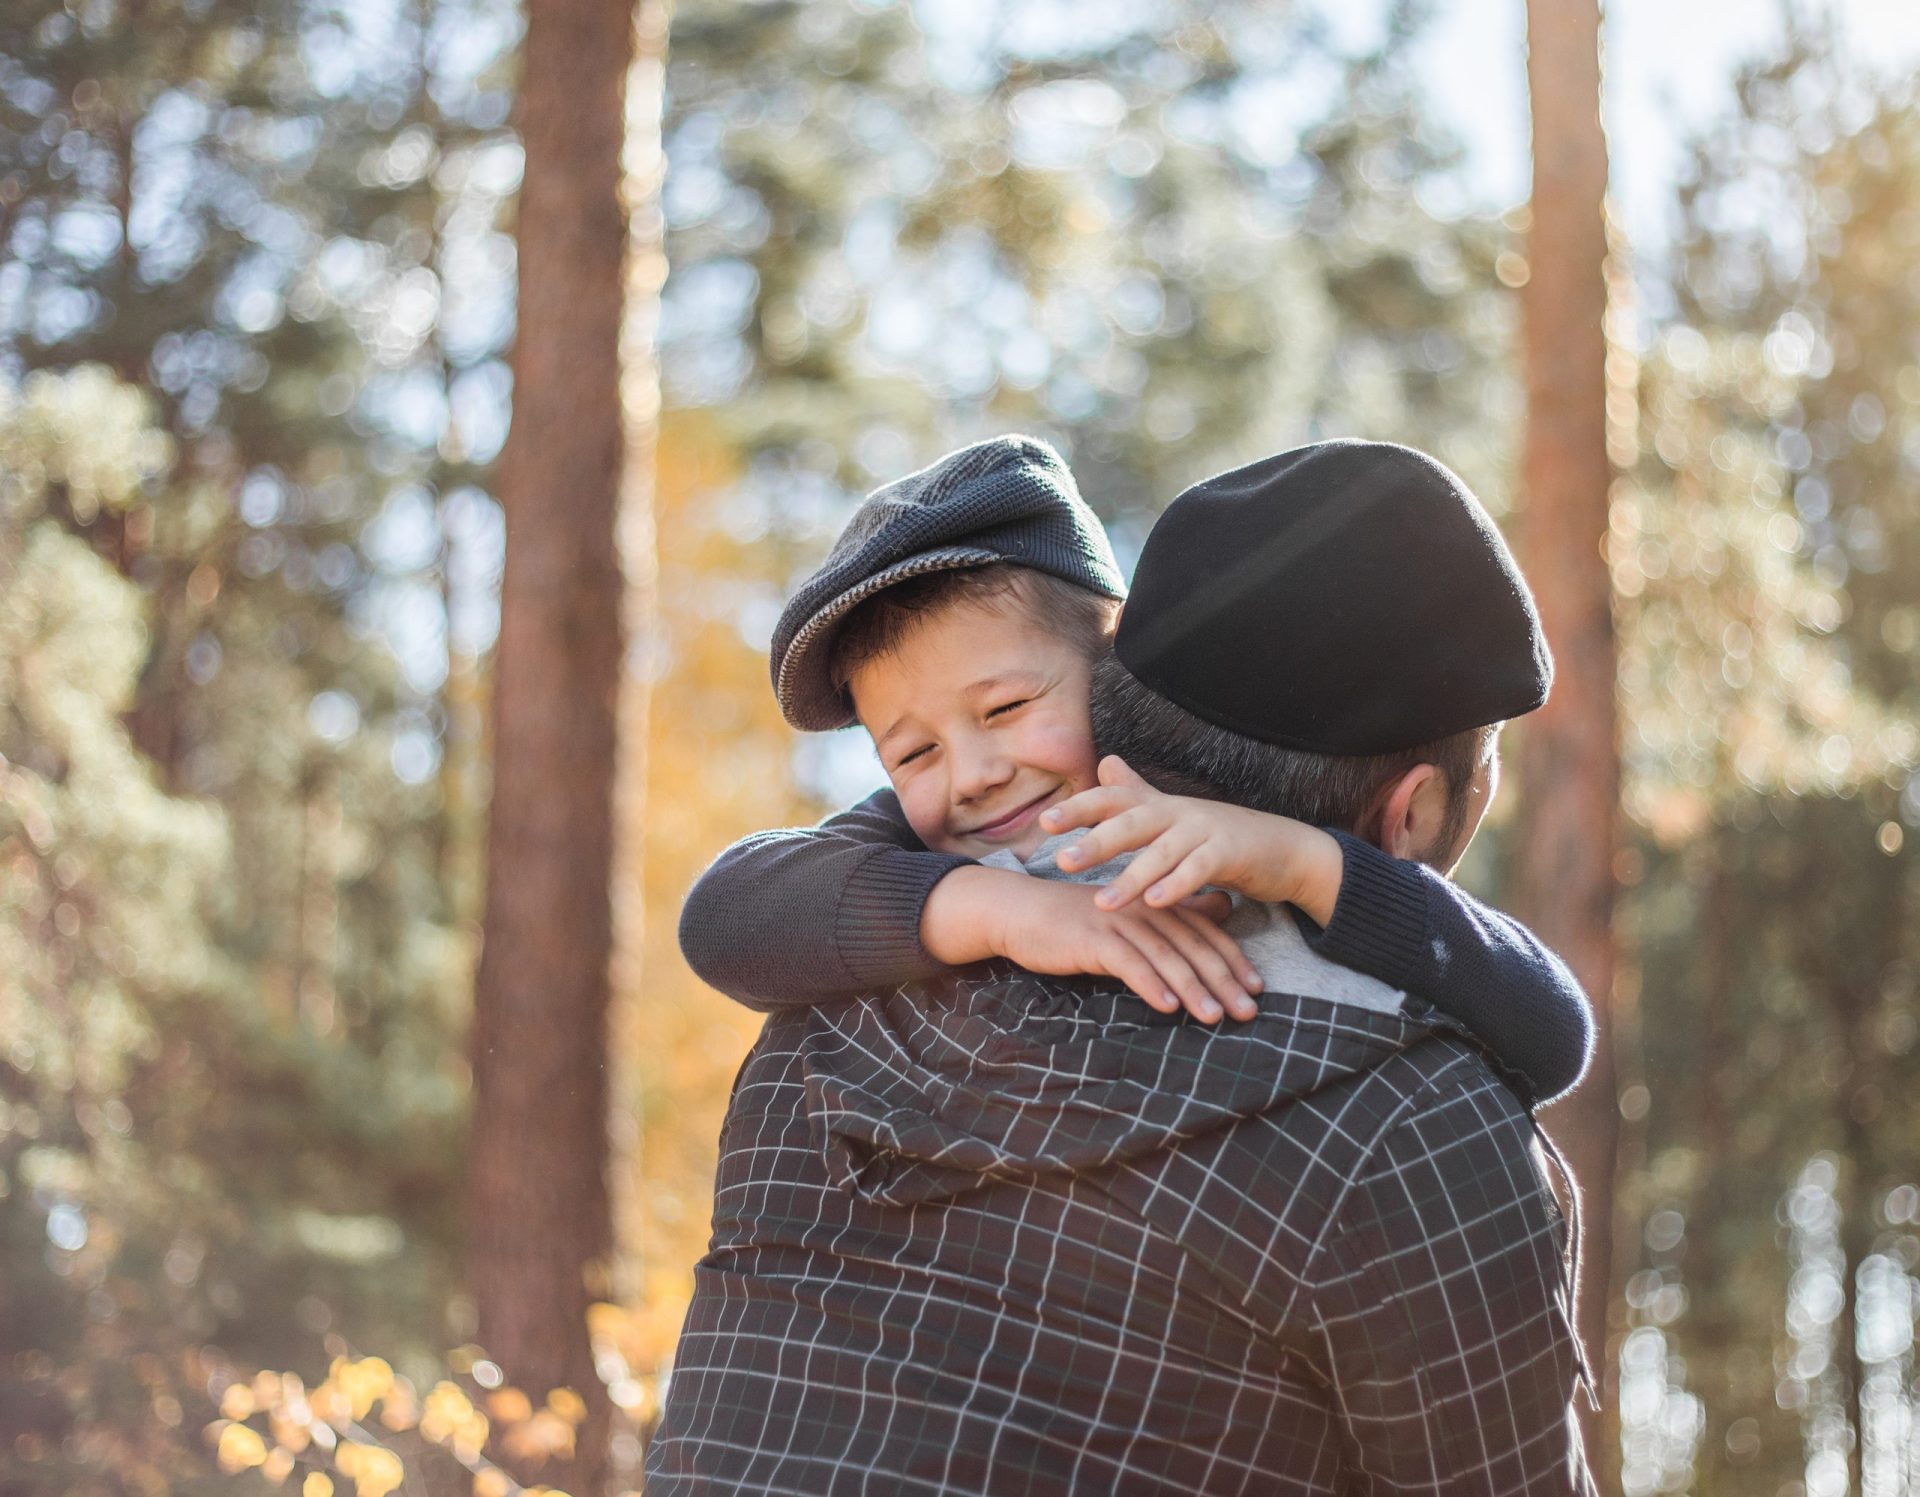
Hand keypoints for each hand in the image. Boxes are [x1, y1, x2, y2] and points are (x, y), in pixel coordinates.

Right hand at [921, 866, 1261, 1022]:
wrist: (1019, 911)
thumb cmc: (1075, 919)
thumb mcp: (1129, 912)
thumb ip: (1173, 914)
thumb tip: (1223, 906)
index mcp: (1154, 904)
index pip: (1204, 931)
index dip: (1233, 959)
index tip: (1257, 987)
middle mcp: (1143, 909)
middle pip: (1193, 946)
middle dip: (1224, 980)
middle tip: (1249, 1010)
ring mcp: (1118, 922)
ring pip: (1166, 957)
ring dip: (1193, 989)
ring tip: (1215, 1016)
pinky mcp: (1092, 938)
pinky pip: (1127, 963)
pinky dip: (1150, 985)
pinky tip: (1167, 1007)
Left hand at [1039, 756, 1344, 925]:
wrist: (1283, 848)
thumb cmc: (1219, 835)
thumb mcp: (1174, 814)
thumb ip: (1137, 792)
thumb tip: (1105, 762)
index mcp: (1160, 805)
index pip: (1113, 799)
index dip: (1080, 808)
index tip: (1044, 822)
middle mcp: (1178, 812)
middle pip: (1132, 822)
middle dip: (1096, 840)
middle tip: (1063, 860)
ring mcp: (1205, 830)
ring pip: (1162, 852)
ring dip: (1131, 877)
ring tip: (1103, 901)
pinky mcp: (1230, 853)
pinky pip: (1199, 870)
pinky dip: (1177, 886)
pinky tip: (1155, 903)